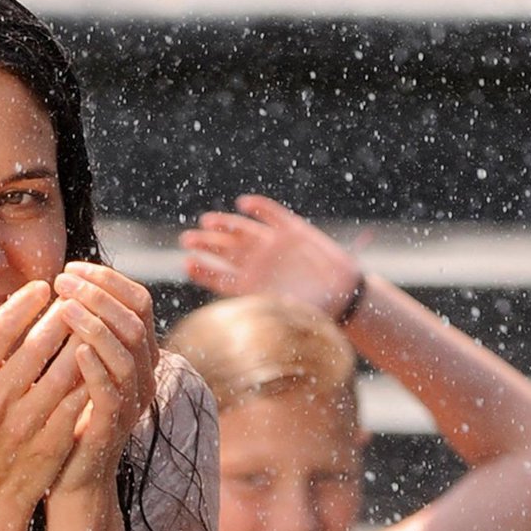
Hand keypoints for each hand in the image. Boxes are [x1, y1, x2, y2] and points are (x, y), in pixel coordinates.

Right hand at [0, 282, 87, 521]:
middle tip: (76, 298)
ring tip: (91, 322)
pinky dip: (90, 375)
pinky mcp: (51, 443)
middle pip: (37, 347)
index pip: (0, 330)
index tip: (43, 288)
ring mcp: (23, 426)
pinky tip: (98, 358)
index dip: (25, 304)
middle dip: (62, 316)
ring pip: (64, 371)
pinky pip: (78, 400)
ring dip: (82, 341)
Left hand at [48, 261, 157, 494]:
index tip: (69, 268)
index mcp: (136, 354)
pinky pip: (113, 390)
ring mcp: (131, 401)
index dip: (106, 279)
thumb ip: (72, 330)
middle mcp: (142, 374)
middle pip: (135, 318)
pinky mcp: (114, 426)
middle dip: (98, 292)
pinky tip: (74, 349)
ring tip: (63, 305)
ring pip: (127, 350)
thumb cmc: (62, 416)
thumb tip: (56, 285)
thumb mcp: (68, 366)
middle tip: (61, 280)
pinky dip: (96, 366)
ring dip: (95, 322)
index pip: (136, 301)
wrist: (67, 476)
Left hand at [180, 196, 362, 319]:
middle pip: (223, 250)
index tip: (187, 263)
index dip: (202, 270)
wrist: (344, 297)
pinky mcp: (292, 230)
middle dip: (205, 244)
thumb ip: (263, 316)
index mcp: (249, 286)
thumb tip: (241, 326)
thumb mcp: (284, 320)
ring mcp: (272, 245)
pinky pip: (271, 214)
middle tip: (187, 239)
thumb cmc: (313, 315)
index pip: (218, 277)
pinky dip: (258, 207)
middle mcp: (256, 264)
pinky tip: (243, 204)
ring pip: (241, 231)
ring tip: (207, 222)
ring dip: (224, 225)